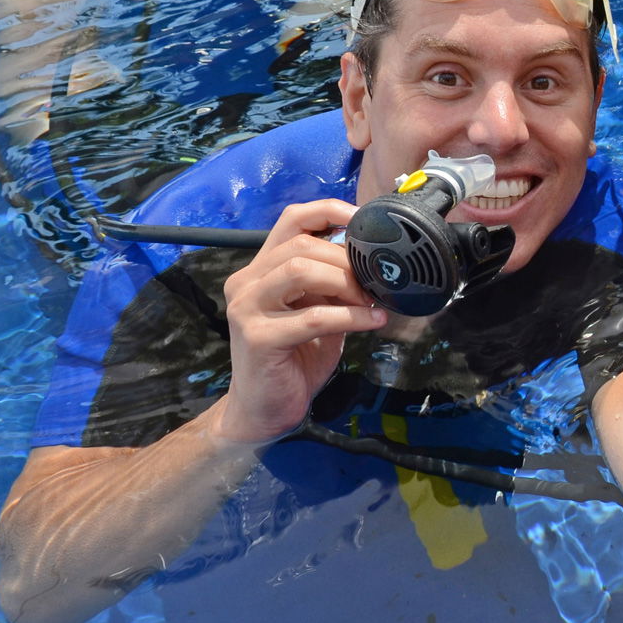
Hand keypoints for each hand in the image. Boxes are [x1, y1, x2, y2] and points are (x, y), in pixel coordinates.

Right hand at [216, 199, 387, 443]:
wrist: (264, 411)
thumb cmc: (294, 359)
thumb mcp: (317, 310)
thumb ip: (333, 284)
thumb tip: (375, 262)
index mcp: (261, 269)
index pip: (292, 219)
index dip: (330, 211)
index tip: (365, 221)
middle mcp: (247, 282)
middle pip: (303, 244)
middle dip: (347, 260)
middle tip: (376, 283)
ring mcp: (247, 308)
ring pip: (301, 270)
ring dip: (346, 282)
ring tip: (371, 301)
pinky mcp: (258, 338)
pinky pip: (313, 316)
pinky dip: (351, 316)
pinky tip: (373, 321)